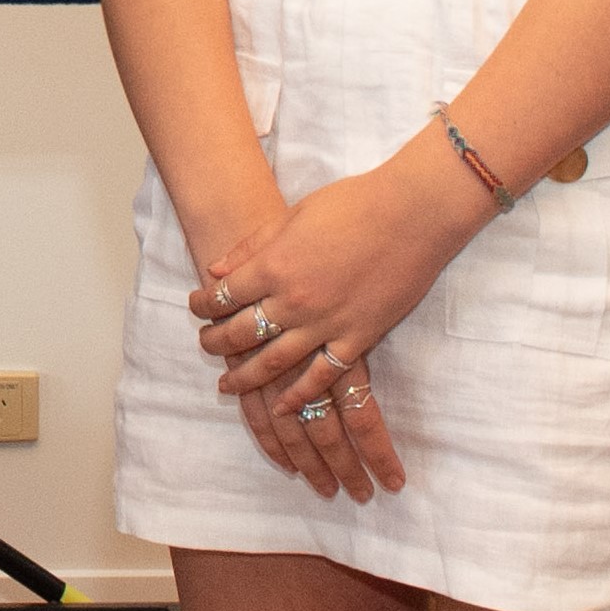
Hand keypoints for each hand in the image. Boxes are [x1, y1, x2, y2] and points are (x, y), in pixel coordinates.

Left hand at [195, 150, 485, 500]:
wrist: (414, 213)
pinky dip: (299, 396)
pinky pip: (322, 376)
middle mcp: (293, 301)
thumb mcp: (294, 215)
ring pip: (272, 363)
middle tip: (204, 345)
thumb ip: (253, 246)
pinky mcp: (358, 338)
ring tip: (226, 384)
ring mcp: (326, 324)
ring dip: (244, 377)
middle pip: (239, 333)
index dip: (202, 305)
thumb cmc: (354, 203)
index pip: (221, 296)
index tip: (196, 308)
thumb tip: (216, 270)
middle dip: (214, 342)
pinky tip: (282, 407)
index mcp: (273, 266)